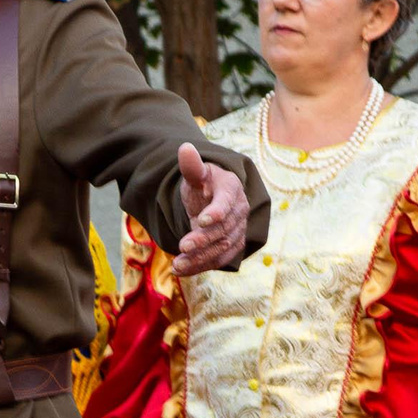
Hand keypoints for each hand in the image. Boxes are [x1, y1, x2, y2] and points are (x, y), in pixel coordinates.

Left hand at [171, 146, 249, 276]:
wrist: (213, 199)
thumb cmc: (204, 183)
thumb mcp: (196, 173)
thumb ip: (191, 165)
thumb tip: (185, 148)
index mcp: (231, 188)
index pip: (227, 200)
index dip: (216, 211)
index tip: (201, 220)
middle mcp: (239, 211)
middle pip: (224, 229)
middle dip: (204, 239)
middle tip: (183, 246)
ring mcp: (238, 231)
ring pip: (222, 248)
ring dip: (200, 258)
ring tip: (178, 265)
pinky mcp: (232, 247)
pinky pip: (219, 259)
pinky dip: (201, 266)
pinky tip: (182, 270)